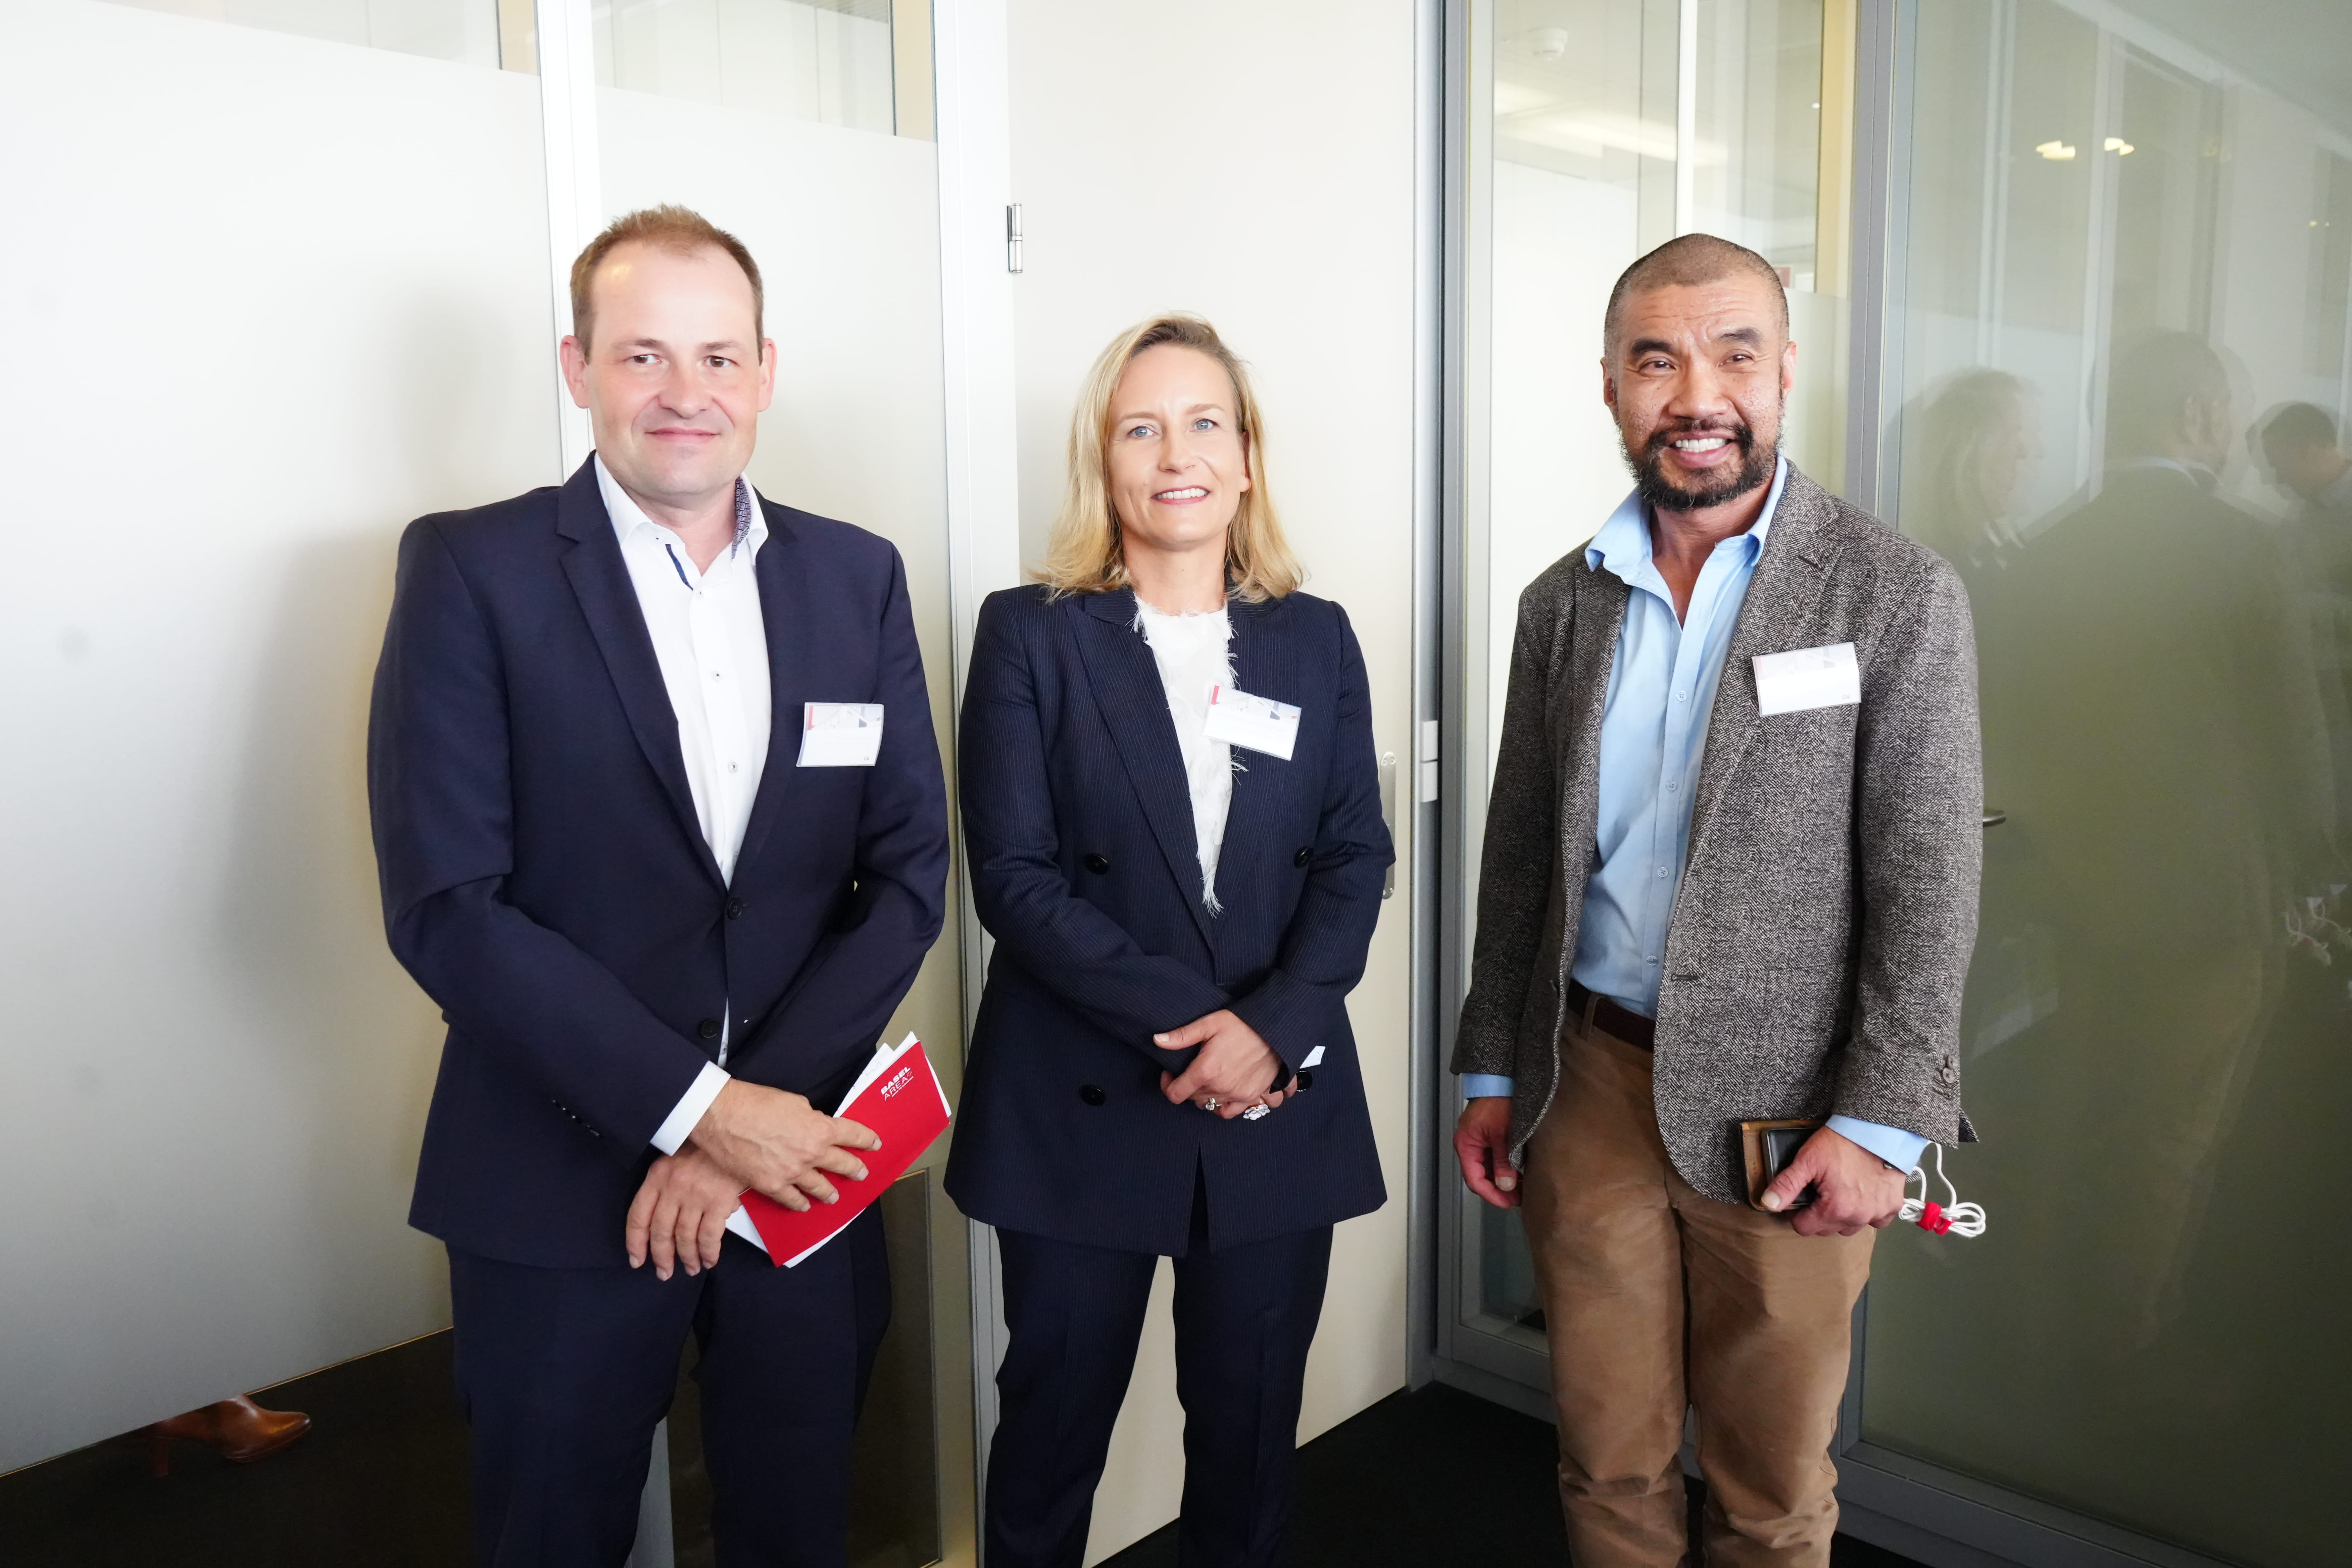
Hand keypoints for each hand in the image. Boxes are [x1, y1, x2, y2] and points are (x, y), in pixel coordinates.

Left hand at [625, 1145, 742, 1279]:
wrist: (734, 1131)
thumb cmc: (705, 1147)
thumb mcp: (675, 1159)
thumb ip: (664, 1187)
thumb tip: (669, 1222)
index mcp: (657, 1176)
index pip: (638, 1216)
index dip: (635, 1243)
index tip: (636, 1260)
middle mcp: (673, 1187)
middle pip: (661, 1231)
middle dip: (661, 1257)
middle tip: (663, 1272)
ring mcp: (696, 1195)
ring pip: (684, 1237)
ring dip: (687, 1258)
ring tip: (690, 1268)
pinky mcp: (718, 1201)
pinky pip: (709, 1236)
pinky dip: (708, 1253)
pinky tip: (708, 1260)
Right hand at [689, 1079, 879, 1211]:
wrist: (722, 1117)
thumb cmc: (754, 1102)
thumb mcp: (793, 1102)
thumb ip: (809, 1117)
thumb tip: (813, 1126)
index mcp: (820, 1128)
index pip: (853, 1134)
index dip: (866, 1139)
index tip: (875, 1144)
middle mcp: (812, 1153)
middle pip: (842, 1163)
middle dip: (855, 1168)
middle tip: (861, 1173)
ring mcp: (792, 1173)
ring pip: (820, 1187)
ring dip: (830, 1191)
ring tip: (835, 1196)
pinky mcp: (772, 1185)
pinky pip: (792, 1199)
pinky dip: (800, 1203)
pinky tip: (805, 1205)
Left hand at [1156, 1010, 1286, 1118]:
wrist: (1277, 1029)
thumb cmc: (1244, 1023)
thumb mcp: (1209, 1023)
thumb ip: (1181, 1036)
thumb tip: (1157, 1040)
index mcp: (1206, 1071)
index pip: (1175, 1094)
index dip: (1167, 1085)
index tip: (1170, 1074)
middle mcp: (1221, 1088)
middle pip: (1193, 1099)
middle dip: (1188, 1087)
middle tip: (1192, 1070)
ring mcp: (1239, 1095)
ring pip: (1212, 1106)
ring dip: (1207, 1096)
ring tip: (1209, 1080)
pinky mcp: (1255, 1096)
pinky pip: (1235, 1111)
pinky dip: (1228, 1106)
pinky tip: (1227, 1093)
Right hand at [1454, 1096, 1518, 1208]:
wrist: (1501, 1080)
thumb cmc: (1499, 1102)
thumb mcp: (1503, 1135)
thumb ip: (1503, 1162)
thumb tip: (1505, 1186)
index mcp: (1466, 1145)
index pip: (1474, 1179)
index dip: (1491, 1195)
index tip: (1507, 1203)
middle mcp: (1468, 1145)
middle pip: (1480, 1176)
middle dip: (1498, 1190)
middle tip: (1518, 1199)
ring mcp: (1477, 1141)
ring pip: (1487, 1169)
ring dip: (1502, 1180)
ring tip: (1521, 1189)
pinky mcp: (1487, 1137)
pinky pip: (1492, 1159)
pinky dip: (1503, 1169)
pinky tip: (1518, 1174)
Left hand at [1761, 1125, 1906, 1235]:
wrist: (1876, 1129)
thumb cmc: (1842, 1142)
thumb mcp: (1807, 1160)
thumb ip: (1787, 1184)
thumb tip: (1768, 1203)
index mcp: (1834, 1209)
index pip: (1805, 1228)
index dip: (1796, 1214)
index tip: (1799, 1201)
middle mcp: (1857, 1217)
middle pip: (1827, 1229)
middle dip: (1818, 1215)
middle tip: (1819, 1192)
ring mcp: (1877, 1213)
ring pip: (1851, 1226)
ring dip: (1842, 1215)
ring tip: (1839, 1193)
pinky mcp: (1892, 1205)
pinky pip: (1877, 1220)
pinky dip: (1869, 1213)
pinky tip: (1862, 1197)